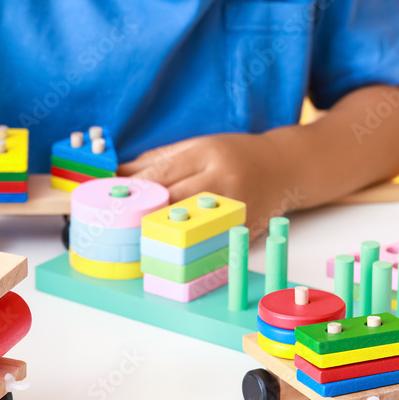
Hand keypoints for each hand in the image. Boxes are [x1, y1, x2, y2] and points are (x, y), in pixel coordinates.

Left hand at [118, 133, 295, 232]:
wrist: (285, 167)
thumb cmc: (233, 154)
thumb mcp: (196, 146)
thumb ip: (156, 160)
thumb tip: (117, 173)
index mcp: (207, 154)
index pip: (162, 174)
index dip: (135, 190)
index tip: (113, 201)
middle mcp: (223, 180)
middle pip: (173, 201)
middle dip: (144, 214)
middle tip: (117, 226)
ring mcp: (236, 207)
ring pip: (191, 225)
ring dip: (163, 235)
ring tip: (137, 242)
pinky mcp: (245, 228)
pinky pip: (211, 240)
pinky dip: (190, 247)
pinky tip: (170, 253)